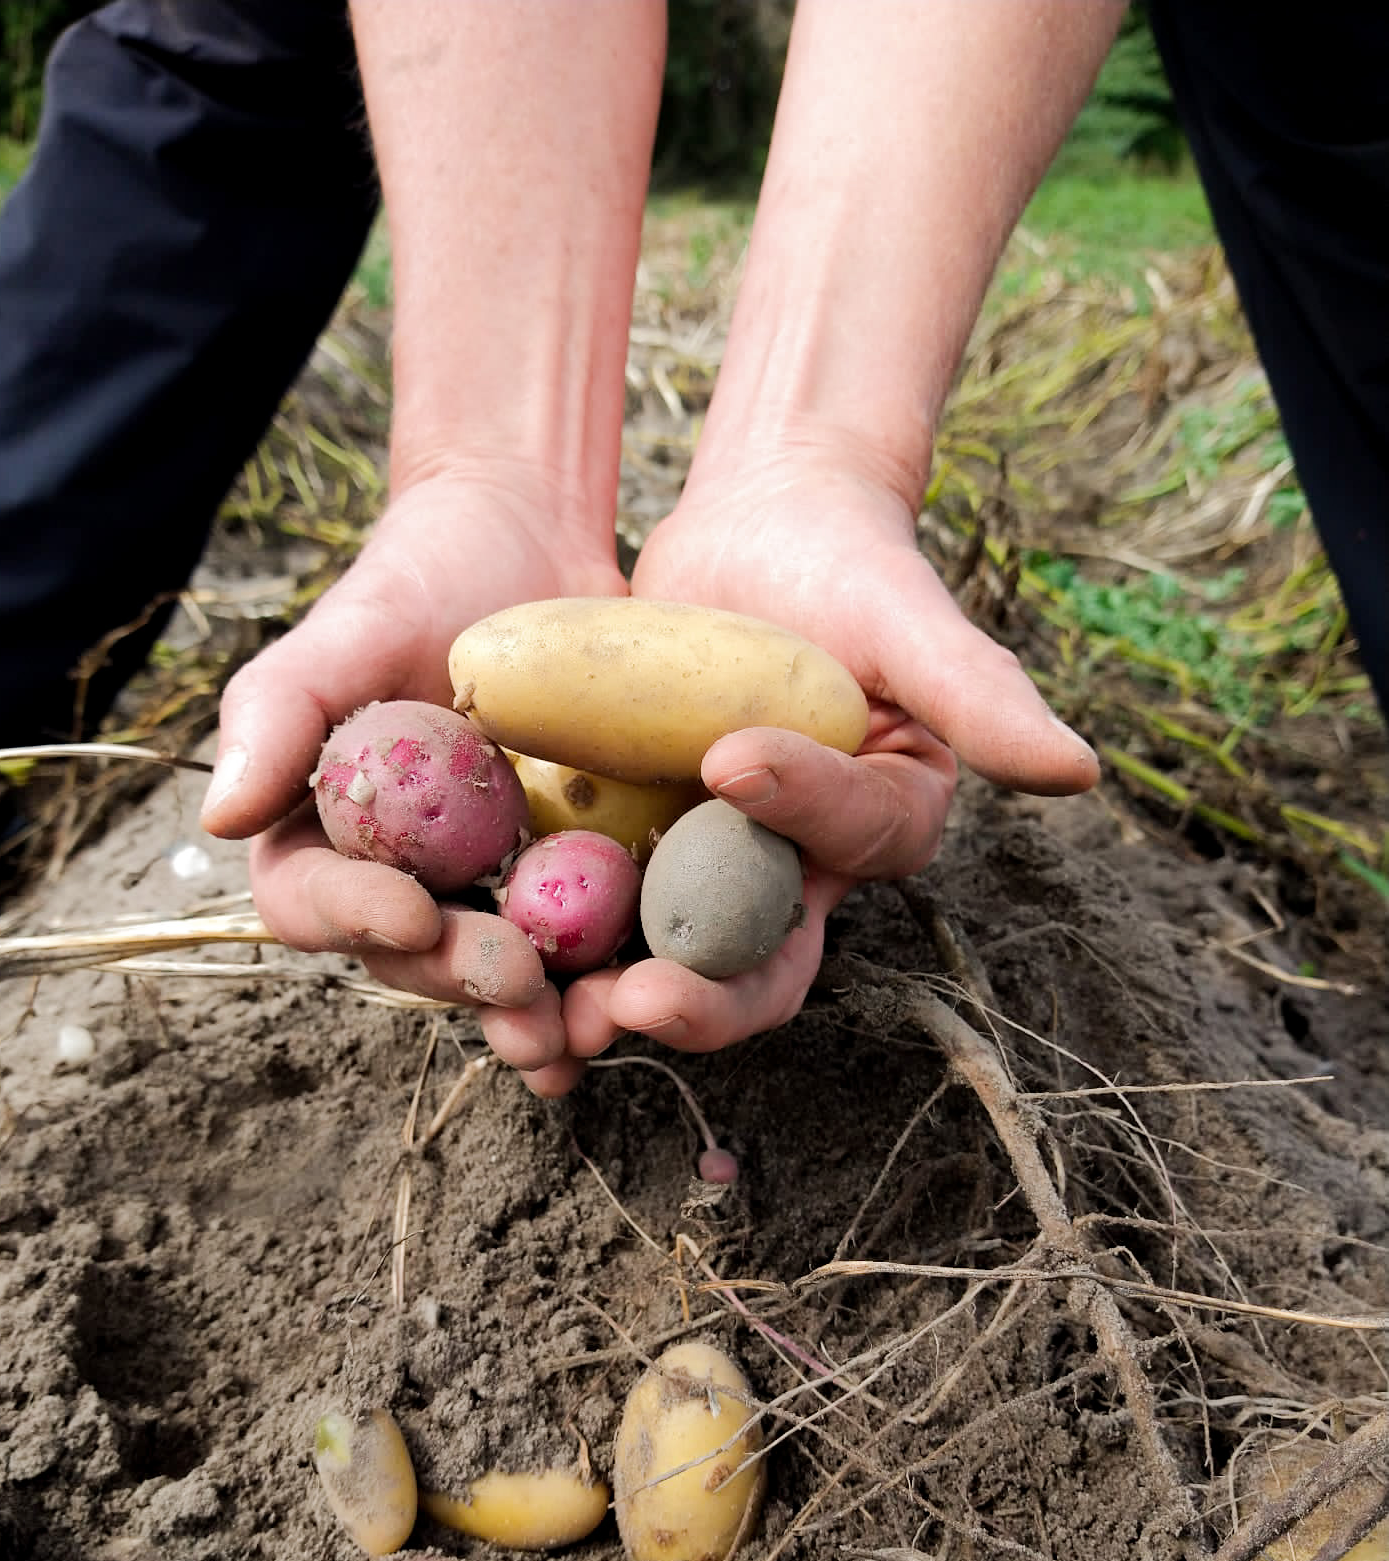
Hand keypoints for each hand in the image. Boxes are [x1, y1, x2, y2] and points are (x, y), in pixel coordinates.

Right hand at [199, 469, 625, 1069]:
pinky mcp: (575, 886)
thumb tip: (218, 818)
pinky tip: (637, 1002)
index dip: (357, 919)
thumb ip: (276, 714)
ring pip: (501, 978)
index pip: (315, 902)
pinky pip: (586, 949)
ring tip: (575, 1031)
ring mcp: (492, 893)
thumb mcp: (345, 631)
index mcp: (323, 839)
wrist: (533, 544)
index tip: (412, 912)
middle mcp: (403, 883)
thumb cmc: (419, 580)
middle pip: (414, 961)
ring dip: (536, 1016)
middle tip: (514, 983)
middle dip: (461, 982)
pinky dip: (606, 983)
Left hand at [516, 452, 1096, 1094]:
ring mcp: (707, 874)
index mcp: (879, 829)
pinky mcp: (633, 856)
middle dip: (700, 997)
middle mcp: (797, 875)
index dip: (801, 811)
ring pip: (665, 961)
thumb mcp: (912, 619)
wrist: (757, 538)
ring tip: (544, 1019)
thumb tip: (1079, 774)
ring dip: (605, 998)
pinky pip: (591, 915)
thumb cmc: (850, 564)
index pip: (851, 841)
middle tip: (633, 1003)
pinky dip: (546, 944)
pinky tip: (484, 954)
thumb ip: (982, 696)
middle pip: (760, 962)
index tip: (731, 755)